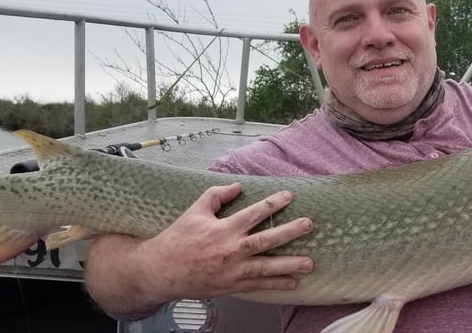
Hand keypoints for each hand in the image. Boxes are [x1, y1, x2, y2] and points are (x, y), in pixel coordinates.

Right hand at [135, 183, 313, 300]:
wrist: (161, 271)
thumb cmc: (177, 240)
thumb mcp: (194, 212)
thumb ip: (216, 196)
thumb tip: (237, 186)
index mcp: (223, 229)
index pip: (253, 213)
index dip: (272, 204)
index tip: (288, 196)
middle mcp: (231, 250)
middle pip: (266, 240)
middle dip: (290, 232)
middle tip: (308, 225)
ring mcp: (232, 270)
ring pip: (266, 267)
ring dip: (290, 265)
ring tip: (310, 262)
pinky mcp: (231, 285)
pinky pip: (258, 286)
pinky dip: (276, 285)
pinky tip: (293, 282)